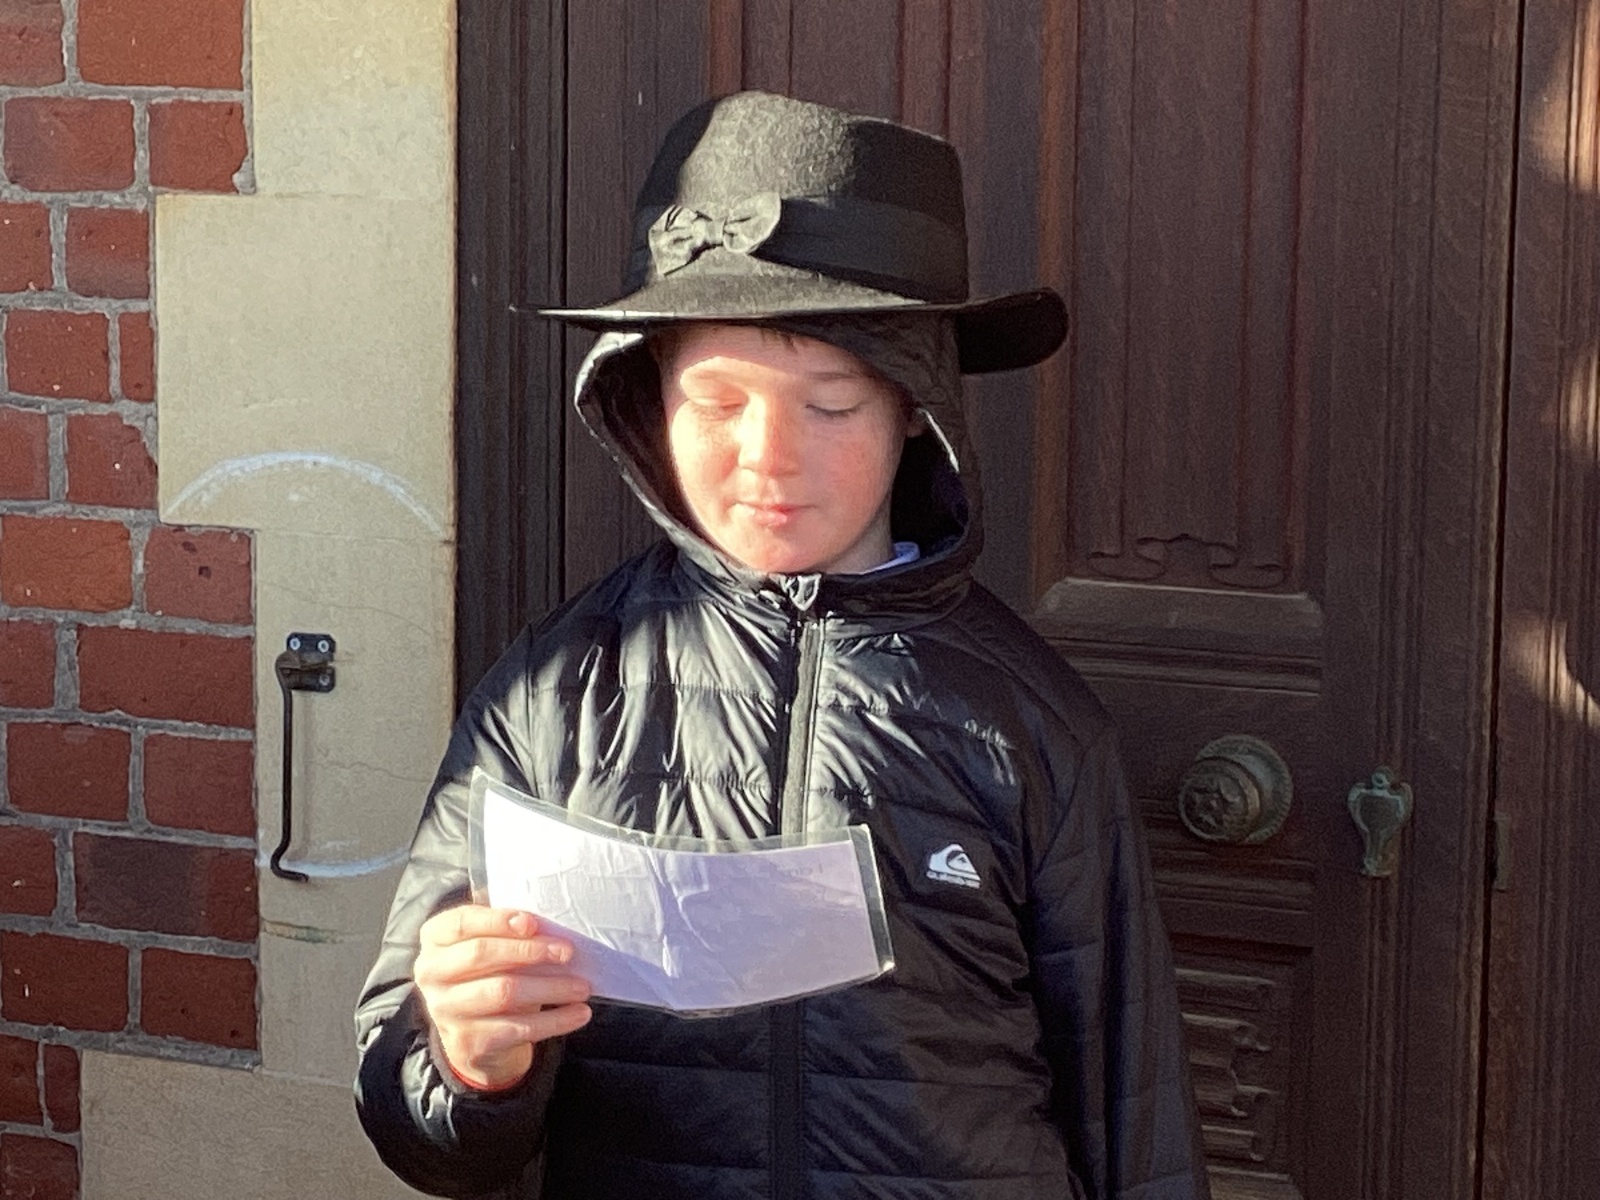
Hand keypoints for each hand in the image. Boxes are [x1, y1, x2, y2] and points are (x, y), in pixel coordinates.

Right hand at [414, 905, 592, 1090]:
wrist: (472, 1037)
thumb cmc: (486, 974)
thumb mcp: (488, 947)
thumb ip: (507, 931)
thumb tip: (550, 927)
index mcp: (434, 940)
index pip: (462, 923)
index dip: (497, 921)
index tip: (532, 923)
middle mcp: (431, 974)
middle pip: (481, 955)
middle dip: (529, 951)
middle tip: (566, 952)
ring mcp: (446, 1010)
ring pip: (503, 992)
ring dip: (550, 987)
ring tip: (581, 986)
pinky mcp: (468, 1041)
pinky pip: (518, 1028)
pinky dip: (555, 1020)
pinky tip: (579, 1013)